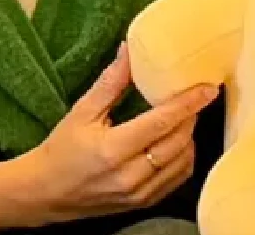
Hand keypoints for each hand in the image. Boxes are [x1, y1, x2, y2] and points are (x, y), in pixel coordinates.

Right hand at [24, 43, 217, 222]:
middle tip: (195, 96)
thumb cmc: (61, 150)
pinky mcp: (143, 203)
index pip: (161, 123)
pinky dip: (184, 158)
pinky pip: (177, 179)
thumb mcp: (82, 112)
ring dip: (189, 137)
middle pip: (178, 142)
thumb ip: (111, 83)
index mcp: (112, 149)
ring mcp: (138, 193)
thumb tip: (130, 51)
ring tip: (184, 117)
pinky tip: (177, 142)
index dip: (188, 103)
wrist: (45, 193)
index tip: (208, 88)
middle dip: (191, 117)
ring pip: (182, 162)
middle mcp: (129, 175)